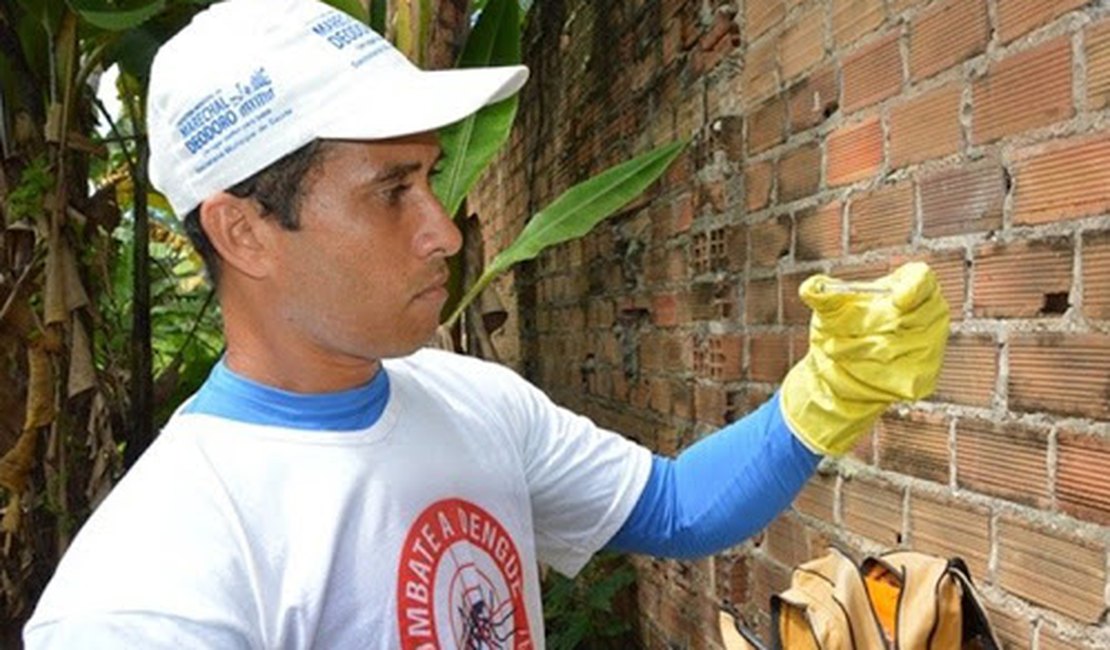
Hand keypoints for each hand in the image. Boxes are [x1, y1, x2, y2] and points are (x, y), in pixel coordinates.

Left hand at [780, 262, 949, 455]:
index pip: (922, 278)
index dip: (915, 287)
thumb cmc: (839, 327)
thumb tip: (809, 288)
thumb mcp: (828, 310)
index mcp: (907, 286)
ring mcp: (931, 343)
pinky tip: (859, 368)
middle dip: (885, 325)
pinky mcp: (925, 372)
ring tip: (843, 351)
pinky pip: (905, 370)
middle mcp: (928, 312)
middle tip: (855, 334)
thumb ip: (820, 295)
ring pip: (907, 344)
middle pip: (920, 314)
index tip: (897, 301)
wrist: (841, 367)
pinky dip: (877, 370)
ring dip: (871, 349)